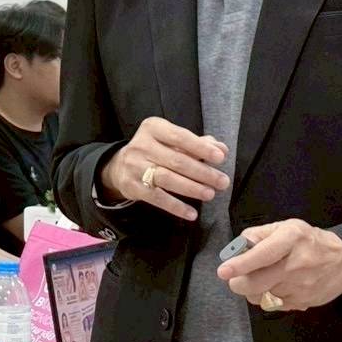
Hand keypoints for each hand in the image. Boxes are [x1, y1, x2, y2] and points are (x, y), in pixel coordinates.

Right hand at [99, 117, 228, 219]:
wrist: (119, 166)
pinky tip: (191, 213)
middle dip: (202, 172)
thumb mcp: (171, 140)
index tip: (220, 158)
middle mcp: (142, 145)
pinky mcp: (132, 186)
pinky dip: (176, 206)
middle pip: (176, 160)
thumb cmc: (154, 150)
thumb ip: (197, 144)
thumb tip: (221, 148)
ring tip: (210, 194)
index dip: (201, 148)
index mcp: (153, 128)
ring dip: (191, 188)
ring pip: (167, 178)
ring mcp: (135, 166)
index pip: (180, 137)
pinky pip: (157, 197)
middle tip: (222, 181)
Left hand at [216, 219, 341, 310]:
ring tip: (260, 278)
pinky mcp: (302, 303)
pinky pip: (273, 305)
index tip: (223, 271)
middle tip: (234, 277)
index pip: (263, 255)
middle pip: (257, 283)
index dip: (241, 264)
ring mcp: (300, 288)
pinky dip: (267, 297)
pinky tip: (275, 286)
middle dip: (238, 283)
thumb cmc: (308, 240)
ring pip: (260, 297)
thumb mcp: (285, 227)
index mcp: (290, 240)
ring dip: (252, 290)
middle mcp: (296, 265)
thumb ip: (258, 234)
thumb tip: (238, 247)